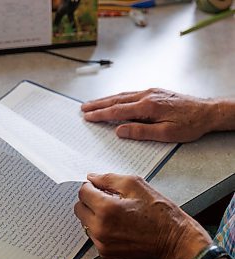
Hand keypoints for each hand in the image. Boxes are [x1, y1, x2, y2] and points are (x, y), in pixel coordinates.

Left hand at [74, 173, 211, 258]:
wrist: (173, 239)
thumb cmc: (159, 212)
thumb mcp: (135, 185)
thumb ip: (108, 179)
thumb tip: (92, 178)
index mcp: (106, 209)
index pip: (83, 192)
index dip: (91, 187)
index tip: (99, 188)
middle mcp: (100, 228)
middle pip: (79, 208)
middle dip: (90, 201)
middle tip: (107, 200)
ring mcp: (102, 242)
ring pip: (85, 222)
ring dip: (94, 216)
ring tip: (115, 214)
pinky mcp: (105, 253)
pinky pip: (93, 236)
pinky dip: (100, 229)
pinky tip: (117, 226)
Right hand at [81, 88, 217, 142]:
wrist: (208, 111)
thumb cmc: (190, 124)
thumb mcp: (166, 133)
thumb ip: (140, 131)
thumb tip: (120, 130)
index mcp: (148, 106)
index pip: (118, 110)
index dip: (101, 114)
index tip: (88, 116)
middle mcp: (147, 95)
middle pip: (116, 99)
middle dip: (98, 104)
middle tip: (83, 108)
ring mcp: (151, 92)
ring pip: (123, 95)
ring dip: (106, 100)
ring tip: (93, 104)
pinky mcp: (155, 92)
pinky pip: (131, 94)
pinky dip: (118, 97)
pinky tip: (114, 99)